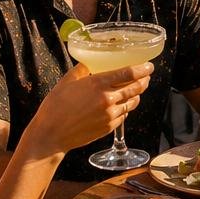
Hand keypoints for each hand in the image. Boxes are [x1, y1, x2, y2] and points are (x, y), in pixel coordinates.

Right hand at [27, 62, 152, 155]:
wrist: (51, 135)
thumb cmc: (55, 107)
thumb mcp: (66, 82)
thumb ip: (81, 70)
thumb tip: (89, 63)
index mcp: (98, 84)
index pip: (129, 73)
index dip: (143, 69)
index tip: (149, 66)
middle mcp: (108, 99)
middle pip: (136, 88)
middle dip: (144, 81)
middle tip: (146, 76)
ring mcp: (110, 115)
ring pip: (132, 102)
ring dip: (137, 95)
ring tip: (137, 90)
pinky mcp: (108, 127)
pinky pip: (124, 115)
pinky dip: (126, 108)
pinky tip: (122, 105)